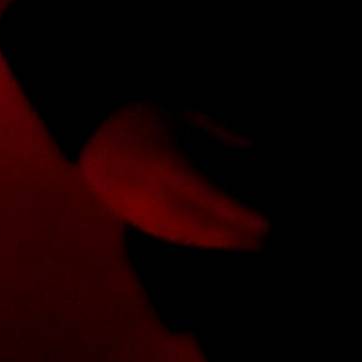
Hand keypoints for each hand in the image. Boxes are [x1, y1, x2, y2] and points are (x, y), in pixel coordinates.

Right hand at [78, 102, 270, 249]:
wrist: (95, 136)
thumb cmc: (144, 119)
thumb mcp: (183, 116)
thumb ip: (218, 132)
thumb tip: (252, 145)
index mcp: (166, 165)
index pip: (209, 197)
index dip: (237, 214)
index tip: (265, 223)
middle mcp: (154, 194)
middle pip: (200, 224)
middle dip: (234, 236)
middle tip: (265, 240)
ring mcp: (142, 212)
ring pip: (186, 235)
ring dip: (218, 243)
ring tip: (248, 245)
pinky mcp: (135, 220)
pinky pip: (170, 235)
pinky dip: (197, 241)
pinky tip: (216, 242)